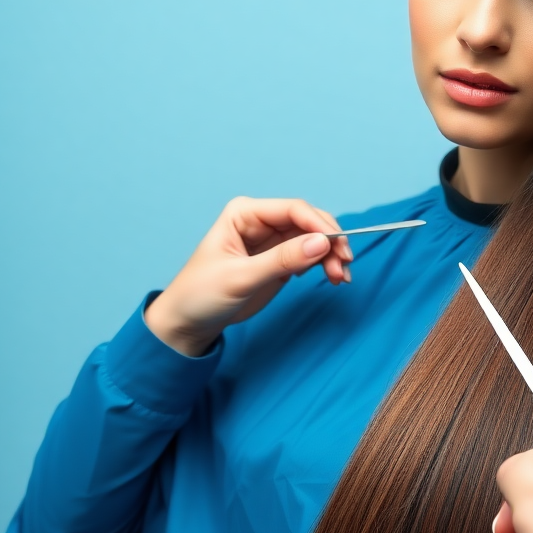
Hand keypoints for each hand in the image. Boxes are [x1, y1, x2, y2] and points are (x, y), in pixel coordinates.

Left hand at [144, 197, 351, 355]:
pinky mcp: (280, 260)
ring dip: (331, 256)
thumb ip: (282, 260)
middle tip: (344, 265)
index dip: (320, 225)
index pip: (293, 209)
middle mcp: (262, 222)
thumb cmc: (201, 295)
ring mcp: (273, 241)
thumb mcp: (241, 277)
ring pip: (314, 239)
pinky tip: (333, 278)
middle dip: (330, 242)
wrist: (188, 323)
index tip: (337, 247)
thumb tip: (321, 244)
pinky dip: (326, 264)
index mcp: (245, 213)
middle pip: (309, 222)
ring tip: (340, 278)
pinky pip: (311, 256)